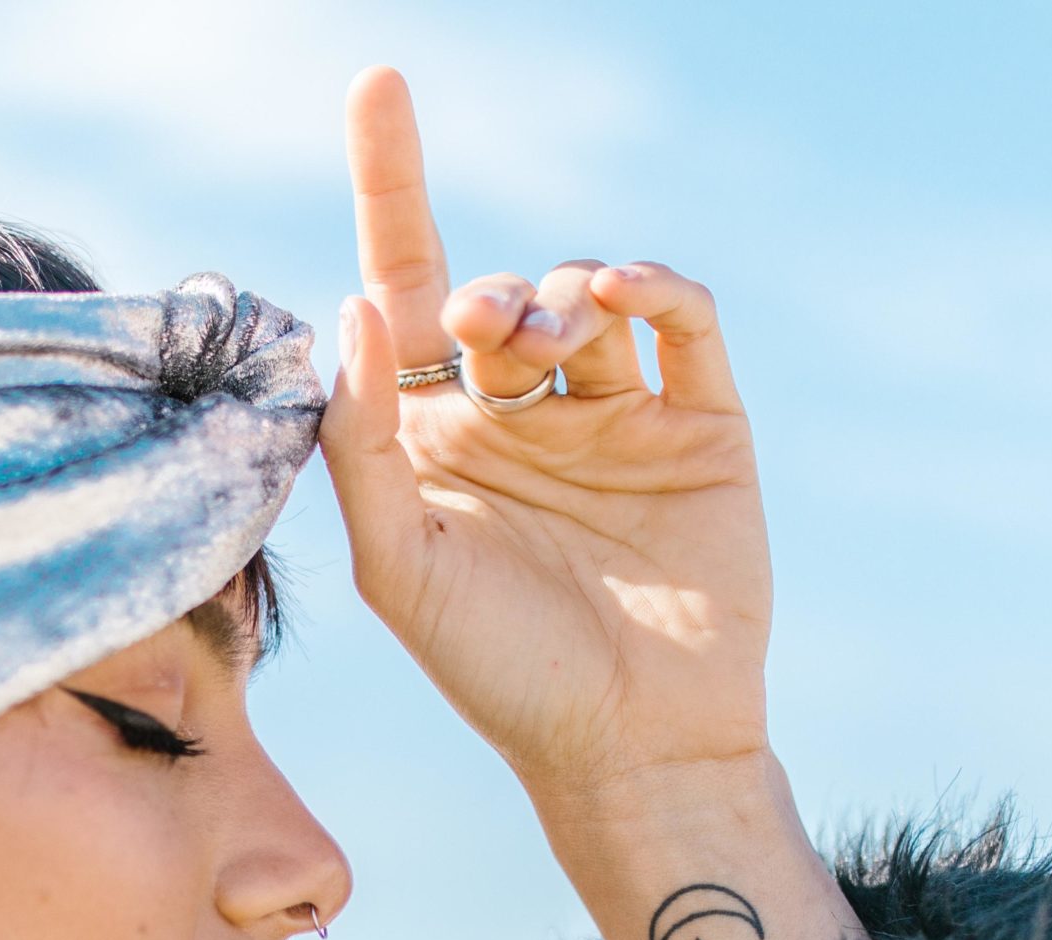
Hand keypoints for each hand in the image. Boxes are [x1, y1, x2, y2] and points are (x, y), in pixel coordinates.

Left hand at [319, 65, 772, 810]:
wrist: (632, 745)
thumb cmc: (500, 672)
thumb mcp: (401, 567)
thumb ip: (362, 445)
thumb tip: (352, 312)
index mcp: (433, 444)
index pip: (400, 292)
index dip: (390, 185)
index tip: (380, 82)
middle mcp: (518, 418)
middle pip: (487, 297)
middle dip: (480, 295)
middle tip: (481, 335)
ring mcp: (612, 417)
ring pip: (579, 299)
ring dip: (554, 297)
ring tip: (543, 345)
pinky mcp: (699, 424)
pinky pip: (678, 322)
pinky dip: (649, 288)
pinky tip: (619, 293)